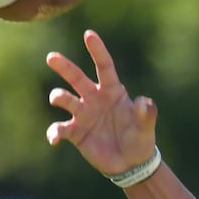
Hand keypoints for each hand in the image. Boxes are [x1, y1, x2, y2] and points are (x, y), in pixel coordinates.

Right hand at [45, 29, 159, 175]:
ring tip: (57, 99)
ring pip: (65, 99)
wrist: (130, 163)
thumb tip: (144, 102)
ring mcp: (83, 114)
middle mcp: (94, 99)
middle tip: (51, 57)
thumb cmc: (139, 140)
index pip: (104, 66)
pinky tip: (54, 139)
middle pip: (77, 78)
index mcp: (112, 91)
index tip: (89, 34)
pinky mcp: (75, 132)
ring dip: (59, 96)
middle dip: (64, 67)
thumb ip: (146, 115)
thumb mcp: (146, 128)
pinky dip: (54, 132)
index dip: (97, 51)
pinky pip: (60, 129)